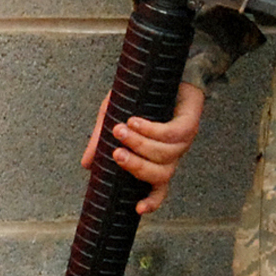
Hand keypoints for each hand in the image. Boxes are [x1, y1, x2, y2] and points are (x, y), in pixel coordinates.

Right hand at [82, 82, 204, 214]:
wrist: (165, 66)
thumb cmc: (139, 95)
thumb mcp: (113, 116)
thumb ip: (102, 140)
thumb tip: (86, 165)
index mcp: (157, 158)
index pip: (159, 188)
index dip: (152, 201)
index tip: (138, 209)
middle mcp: (172, 154)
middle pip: (160, 175)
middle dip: (136, 166)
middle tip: (115, 154)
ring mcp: (183, 140)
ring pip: (164, 155)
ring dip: (140, 144)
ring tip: (119, 130)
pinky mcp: (189, 122)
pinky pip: (171, 134)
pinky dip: (151, 130)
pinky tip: (135, 122)